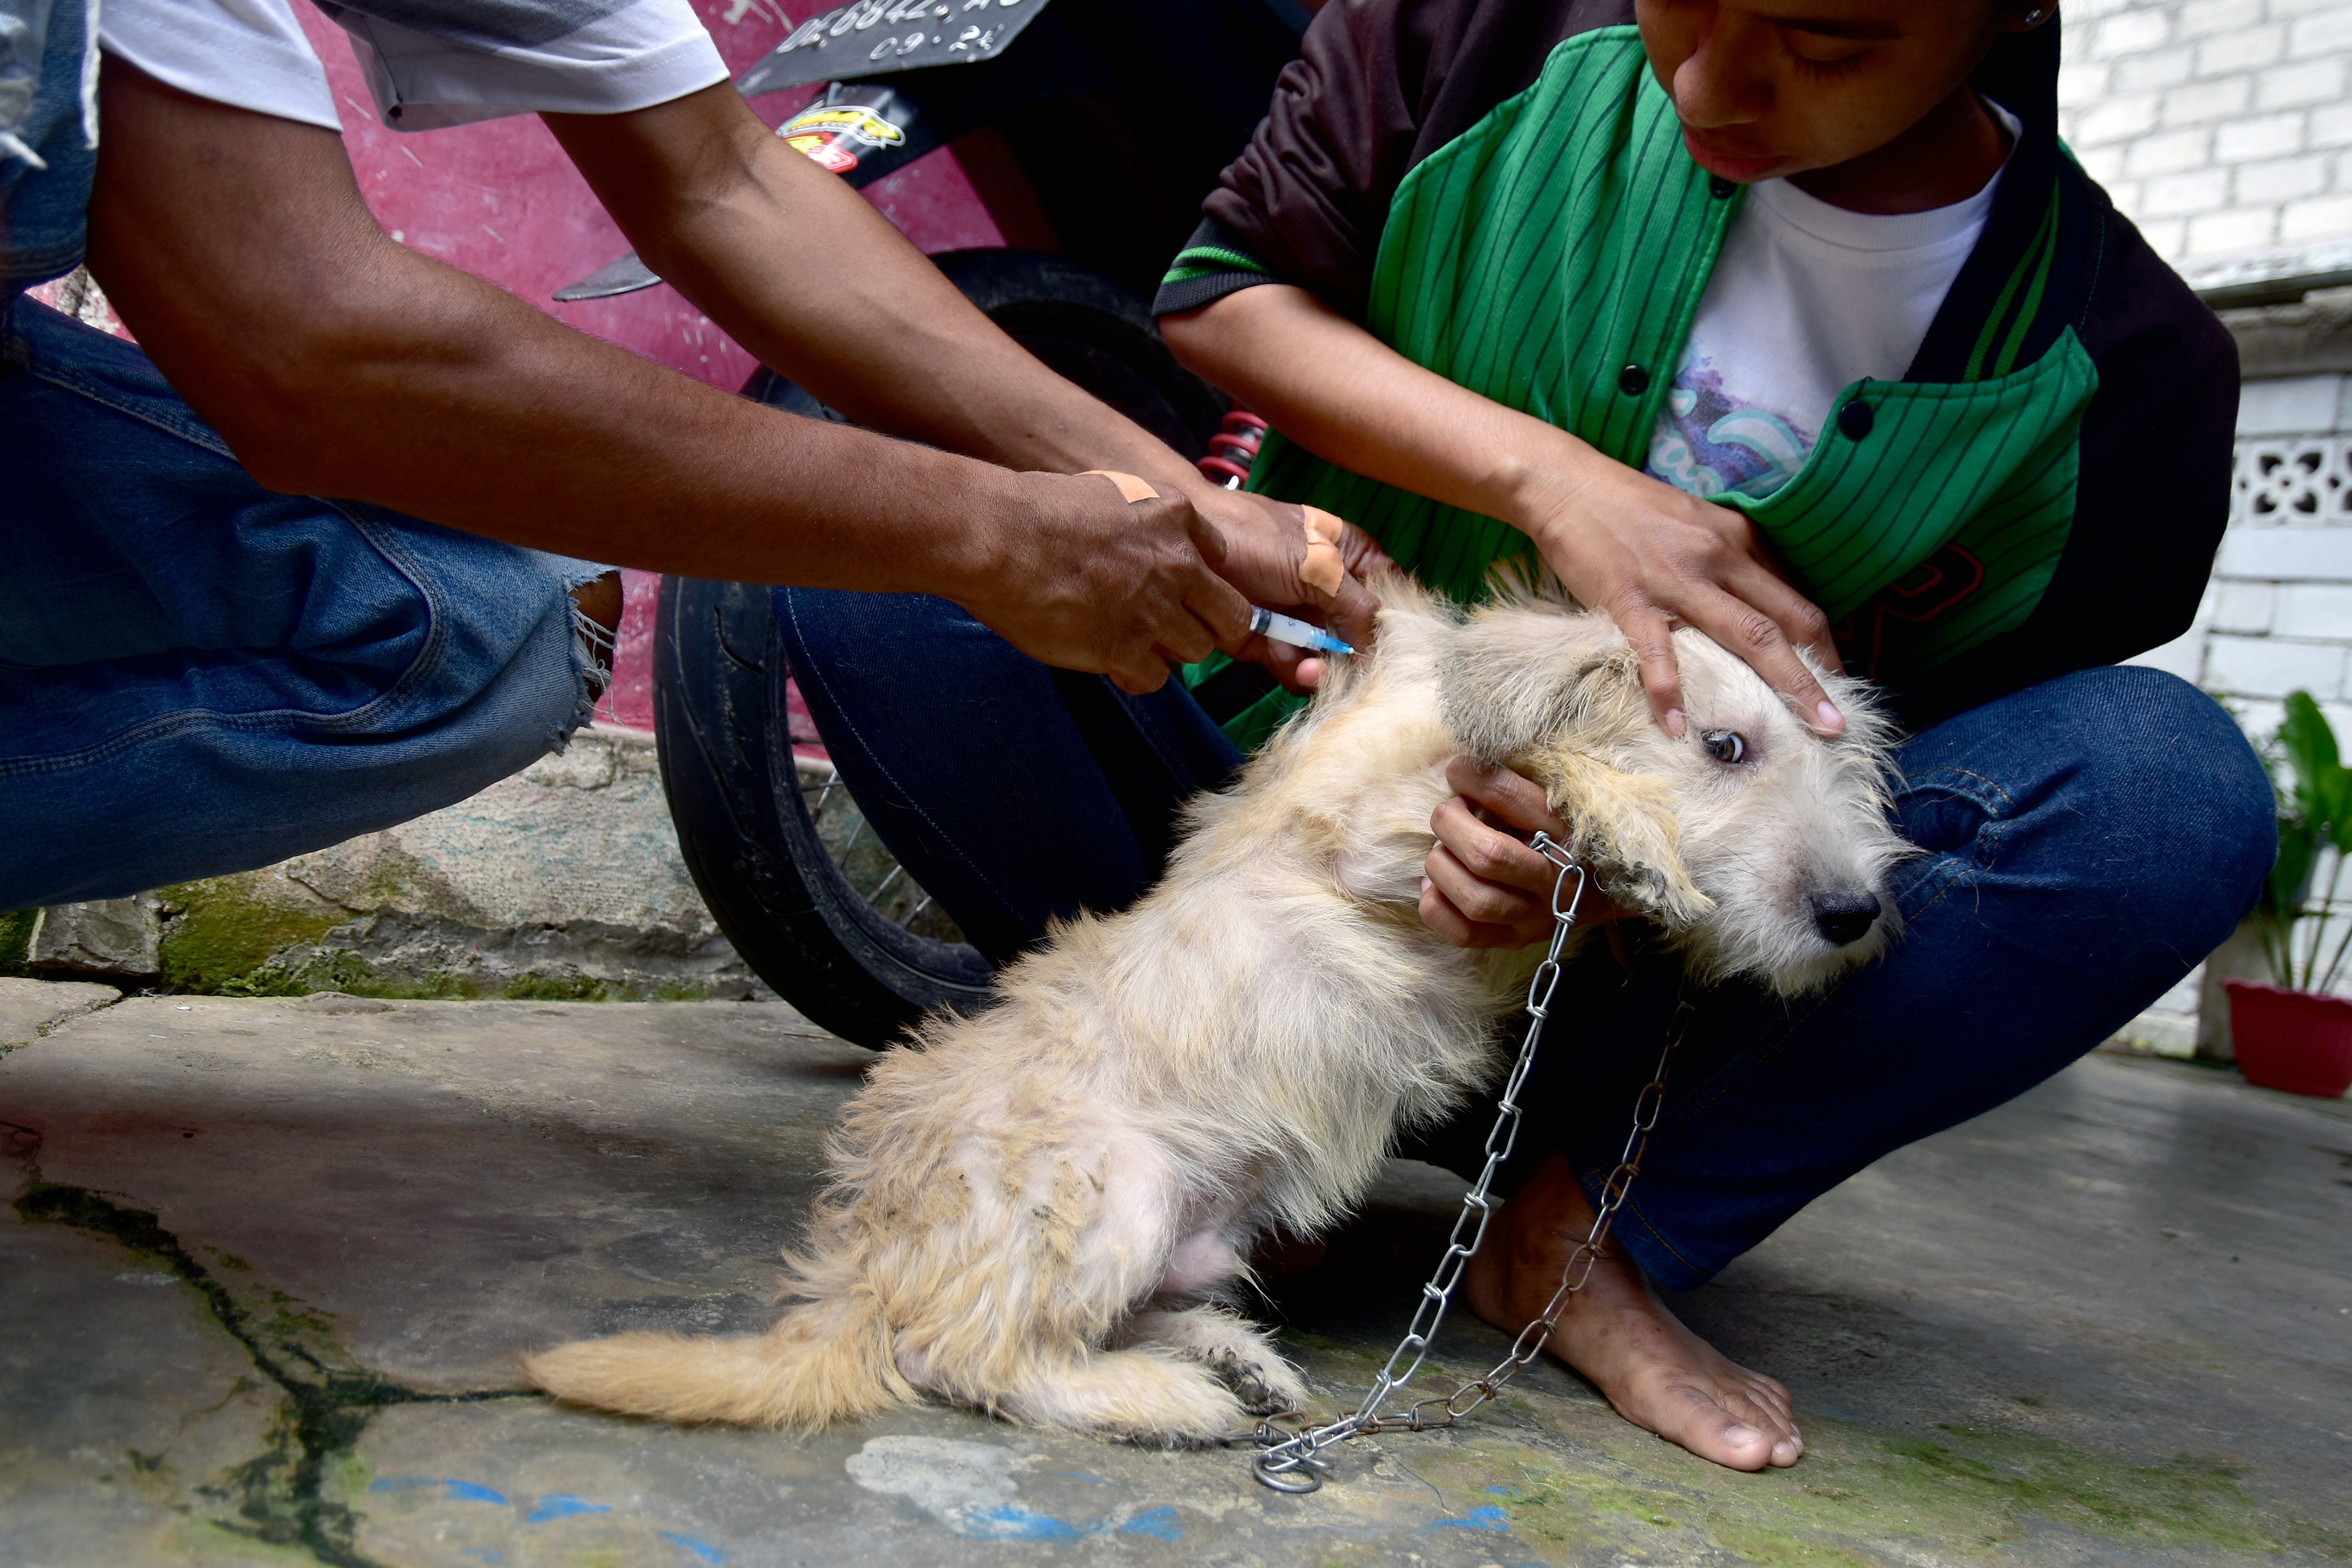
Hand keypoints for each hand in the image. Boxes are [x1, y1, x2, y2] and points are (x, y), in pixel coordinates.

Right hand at [956, 471, 1252, 694]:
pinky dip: (1136, 676)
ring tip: (1132, 643)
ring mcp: (1155, 609)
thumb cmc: (1034, 510)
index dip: (1200, 580)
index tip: (1183, 590)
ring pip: (1196, 649)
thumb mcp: (1105, 492)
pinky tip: (1112, 663)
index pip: (1220, 556)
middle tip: (1177, 630)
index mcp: (1173, 515)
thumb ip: (1138, 520)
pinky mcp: (1125, 647)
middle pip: (1231, 615)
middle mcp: (1177, 563)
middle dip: (1208, 625)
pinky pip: (1155, 678)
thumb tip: (1137, 546)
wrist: (999, 537)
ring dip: (1168, 650)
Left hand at [1185, 485, 1393, 690]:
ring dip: (1320, 669)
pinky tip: (1279, 656)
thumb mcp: (1317, 566)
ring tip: (1307, 669)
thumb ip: (1357, 606)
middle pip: (1358, 637)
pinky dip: (1288, 668)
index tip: (1389, 653)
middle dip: (1351, 659)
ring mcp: (1298, 615)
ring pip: (1326, 657)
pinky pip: (1290, 665)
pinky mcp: (1268, 638)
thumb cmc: (1255, 538)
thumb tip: (1377, 648)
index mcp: (1351, 558)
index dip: (1392, 627)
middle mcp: (1330, 590)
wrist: (1187, 547)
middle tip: (1340, 672)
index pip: (1389, 597)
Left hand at [1421, 757, 1626, 947]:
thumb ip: (1509, 785)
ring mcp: (1535, 918)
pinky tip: (1437, 883)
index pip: (1515, 800)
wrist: (1600, 887)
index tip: (1458, 770)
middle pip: (1488, 856)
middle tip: (1448, 812)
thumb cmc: (1563, 831)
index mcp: (1569, 834)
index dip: (1476, 780)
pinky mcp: (1513, 940)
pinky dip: (1436, 905)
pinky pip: (1462, 934)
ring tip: (1443, 850)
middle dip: (1451, 825)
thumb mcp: (1548, 800)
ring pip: (1475, 900)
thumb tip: (1458, 769)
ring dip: (1442, 866)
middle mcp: (1556, 882)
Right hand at [1518, 453, 1844, 736]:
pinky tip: (1677, 727)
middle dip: (1819, 674)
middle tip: (1839, 722)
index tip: (1835, 681)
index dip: (1824, 644)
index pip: (1795, 598)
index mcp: (1737, 539)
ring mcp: (1676, 580)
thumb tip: (1758, 603)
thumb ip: (1729, 560)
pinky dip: (1668, 691)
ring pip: (1746, 636)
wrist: (1566, 484)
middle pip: (1786, 622)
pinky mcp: (1630, 597)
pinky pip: (1656, 652)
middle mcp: (1719, 557)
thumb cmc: (1628, 507)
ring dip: (1784, 685)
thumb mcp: (1695, 522)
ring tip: (1804, 730)